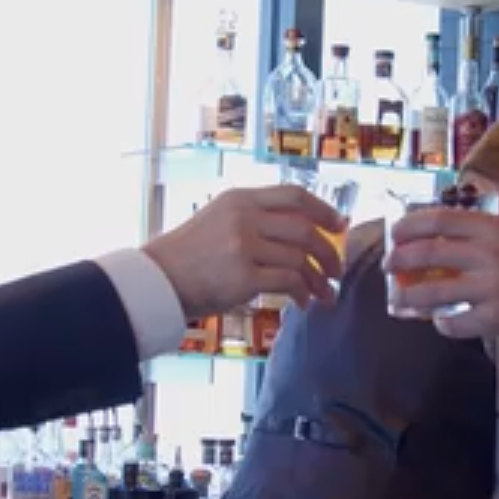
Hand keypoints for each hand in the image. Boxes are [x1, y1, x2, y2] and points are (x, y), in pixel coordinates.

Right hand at [144, 185, 348, 318]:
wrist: (158, 280)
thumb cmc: (189, 256)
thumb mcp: (219, 219)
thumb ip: (255, 219)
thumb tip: (302, 234)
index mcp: (240, 199)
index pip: (294, 195)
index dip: (323, 210)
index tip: (340, 224)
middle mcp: (244, 217)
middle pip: (304, 228)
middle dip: (328, 251)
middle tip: (336, 269)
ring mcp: (244, 246)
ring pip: (300, 257)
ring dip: (318, 279)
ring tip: (324, 294)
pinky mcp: (244, 276)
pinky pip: (289, 282)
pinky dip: (303, 293)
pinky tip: (303, 303)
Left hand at [383, 209, 498, 342]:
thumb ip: (489, 233)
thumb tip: (449, 235)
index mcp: (495, 229)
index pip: (439, 220)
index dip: (410, 225)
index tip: (395, 233)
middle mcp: (490, 256)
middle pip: (427, 254)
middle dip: (398, 260)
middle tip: (388, 266)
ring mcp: (491, 289)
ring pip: (432, 293)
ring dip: (406, 297)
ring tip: (396, 300)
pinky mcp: (494, 320)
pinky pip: (454, 323)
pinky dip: (441, 323)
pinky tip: (440, 321)